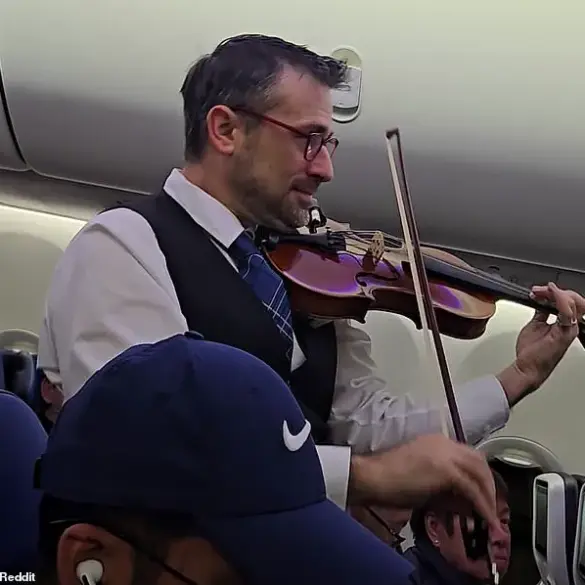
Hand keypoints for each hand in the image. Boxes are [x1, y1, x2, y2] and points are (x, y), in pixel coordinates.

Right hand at [348, 434, 499, 532]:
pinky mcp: (446, 470)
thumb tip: (463, 502)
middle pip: (478, 460)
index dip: (478, 474)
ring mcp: (446, 454)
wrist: (372, 477)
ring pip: (479, 472)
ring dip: (488, 494)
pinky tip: (484, 517)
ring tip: (490, 515)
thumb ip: (443, 485)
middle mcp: (443, 443)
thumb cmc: (388, 479)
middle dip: (488, 484)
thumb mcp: (421, 478)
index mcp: (435, 441)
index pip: (467, 454)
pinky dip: (481, 504)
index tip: (482, 493)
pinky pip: (472, 488)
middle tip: (490, 505)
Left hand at [498, 282, 584, 403]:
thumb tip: (541, 301)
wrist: (527, 367)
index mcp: (565, 324)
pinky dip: (559, 299)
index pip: (567, 301)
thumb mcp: (535, 324)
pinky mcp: (564, 333)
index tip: (537, 291)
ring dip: (554, 293)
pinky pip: (566, 312)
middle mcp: (570, 326)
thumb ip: (541, 312)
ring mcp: (569, 330)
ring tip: (538, 292)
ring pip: (571, 303)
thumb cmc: (531, 352)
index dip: (553, 292)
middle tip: (537, 291)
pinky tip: (550, 293)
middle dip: (553, 291)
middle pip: (572, 300)